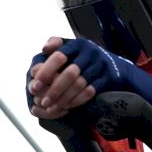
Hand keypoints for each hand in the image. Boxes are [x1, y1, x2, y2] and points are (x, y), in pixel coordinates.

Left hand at [28, 37, 151, 118]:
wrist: (116, 67)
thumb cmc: (86, 60)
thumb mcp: (73, 48)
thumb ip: (57, 46)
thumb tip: (44, 49)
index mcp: (77, 44)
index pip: (58, 56)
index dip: (45, 72)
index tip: (35, 85)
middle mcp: (90, 52)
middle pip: (69, 73)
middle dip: (54, 89)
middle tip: (43, 101)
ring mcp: (101, 65)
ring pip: (79, 84)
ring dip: (64, 98)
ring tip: (52, 107)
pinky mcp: (109, 77)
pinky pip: (90, 91)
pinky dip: (77, 100)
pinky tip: (67, 107)